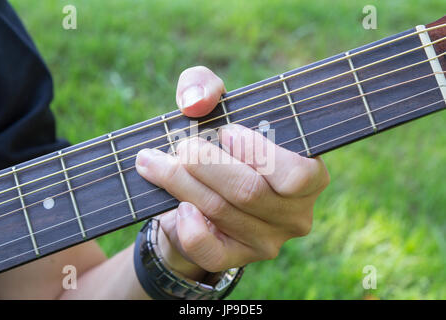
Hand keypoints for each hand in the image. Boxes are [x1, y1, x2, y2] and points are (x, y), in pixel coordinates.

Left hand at [135, 66, 329, 279]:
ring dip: (182, 184)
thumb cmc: (222, 144)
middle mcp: (295, 214)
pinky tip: (179, 208)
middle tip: (180, 146)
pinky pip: (212, 253)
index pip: (296, 175)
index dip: (257, 152)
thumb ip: (204, 86)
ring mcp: (268, 241)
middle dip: (205, 164)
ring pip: (223, 213)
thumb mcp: (216, 105)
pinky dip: (191, 229)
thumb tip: (195, 103)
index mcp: (309, 176)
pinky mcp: (237, 258)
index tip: (226, 132)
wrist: (209, 190)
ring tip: (155, 163)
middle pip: (249, 192)